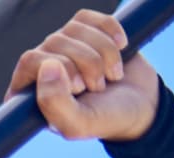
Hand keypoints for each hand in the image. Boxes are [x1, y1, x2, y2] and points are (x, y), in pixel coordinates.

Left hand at [6, 9, 157, 141]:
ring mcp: (63, 48)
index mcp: (29, 93)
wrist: (144, 106)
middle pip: (55, 42)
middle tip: (98, 87)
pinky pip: (92, 18)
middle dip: (88, 64)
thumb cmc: (106, 119)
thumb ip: (54, 103)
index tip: (81, 89)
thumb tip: (48, 65)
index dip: (63, 69)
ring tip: (110, 75)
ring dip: (104, 52)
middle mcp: (41, 68)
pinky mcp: (85, 33)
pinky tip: (121, 49)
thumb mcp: (78, 124)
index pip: (30, 60)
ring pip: (75, 28)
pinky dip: (112, 32)